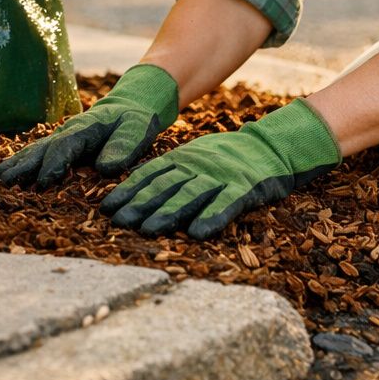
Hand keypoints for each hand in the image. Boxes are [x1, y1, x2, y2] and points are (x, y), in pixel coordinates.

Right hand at [0, 64, 178, 187]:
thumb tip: (105, 168)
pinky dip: (18, 162)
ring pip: (33, 151)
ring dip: (14, 165)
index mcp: (85, 129)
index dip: (53, 165)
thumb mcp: (137, 130)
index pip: (65, 147)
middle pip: (41, 149)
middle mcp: (67, 132)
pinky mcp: (60, 145)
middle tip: (3, 182)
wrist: (131, 107)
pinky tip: (2, 172)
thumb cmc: (136, 121)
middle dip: (22, 166)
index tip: (42, 183)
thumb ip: (124, 147)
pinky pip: (36, 154)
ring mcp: (61, 138)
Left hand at [99, 98, 339, 238]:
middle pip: (165, 185)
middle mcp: (199, 165)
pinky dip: (212, 217)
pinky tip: (198, 232)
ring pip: (191, 195)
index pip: (150, 174)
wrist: (271, 147)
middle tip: (118, 222)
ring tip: (148, 229)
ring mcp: (221, 176)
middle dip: (140, 204)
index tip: (107, 208)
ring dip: (168, 212)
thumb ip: (171, 173)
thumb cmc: (227, 159)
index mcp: (184, 158)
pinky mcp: (245, 188)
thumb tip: (135, 195)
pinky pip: (227, 204)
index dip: (128, 191)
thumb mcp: (194, 159)